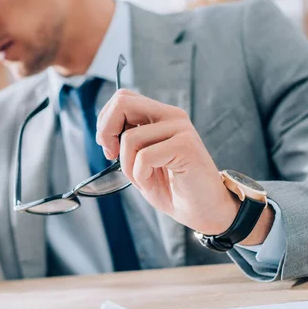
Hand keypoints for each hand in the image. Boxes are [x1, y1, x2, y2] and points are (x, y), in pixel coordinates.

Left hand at [96, 90, 272, 244]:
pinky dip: (140, 175)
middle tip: (111, 155)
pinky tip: (151, 182)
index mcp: (160, 114)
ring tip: (142, 178)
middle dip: (107, 131)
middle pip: (122, 102)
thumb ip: (125, 140)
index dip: (105, 121)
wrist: (203, 210)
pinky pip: (143, 157)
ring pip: (129, 137)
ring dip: (127, 166)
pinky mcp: (186, 146)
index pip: (123, 98)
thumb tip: (104, 132)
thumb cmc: (171, 187)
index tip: (108, 147)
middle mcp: (172, 115)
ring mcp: (180, 129)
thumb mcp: (140, 160)